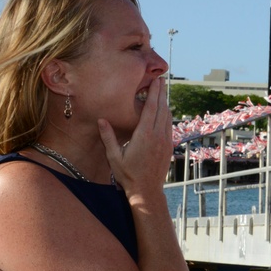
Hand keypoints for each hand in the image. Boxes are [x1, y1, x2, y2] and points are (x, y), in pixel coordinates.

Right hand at [98, 76, 172, 194]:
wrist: (147, 190)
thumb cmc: (128, 174)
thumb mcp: (114, 156)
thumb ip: (108, 137)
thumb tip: (101, 119)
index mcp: (144, 135)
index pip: (151, 109)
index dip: (154, 93)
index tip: (156, 81)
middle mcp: (158, 136)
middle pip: (162, 108)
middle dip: (161, 93)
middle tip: (161, 79)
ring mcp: (165, 141)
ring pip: (168, 117)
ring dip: (165, 103)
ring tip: (161, 92)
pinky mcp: (169, 146)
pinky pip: (169, 126)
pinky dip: (167, 115)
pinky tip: (164, 112)